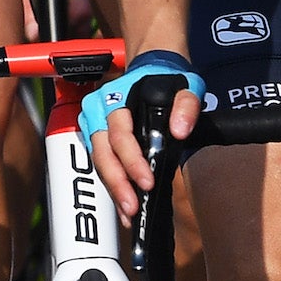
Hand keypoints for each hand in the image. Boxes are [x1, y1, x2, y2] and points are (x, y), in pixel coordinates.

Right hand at [79, 50, 204, 218]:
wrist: (152, 67)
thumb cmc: (168, 78)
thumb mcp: (186, 84)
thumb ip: (186, 105)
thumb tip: (180, 130)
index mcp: (116, 99)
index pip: (120, 135)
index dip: (132, 161)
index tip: (147, 182)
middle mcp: (98, 113)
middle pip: (103, 154)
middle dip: (118, 183)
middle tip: (133, 207)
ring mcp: (94, 125)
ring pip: (99, 162)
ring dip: (113, 189)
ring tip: (129, 213)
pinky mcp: (97, 138)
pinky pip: (102, 164)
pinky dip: (113, 185)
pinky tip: (125, 204)